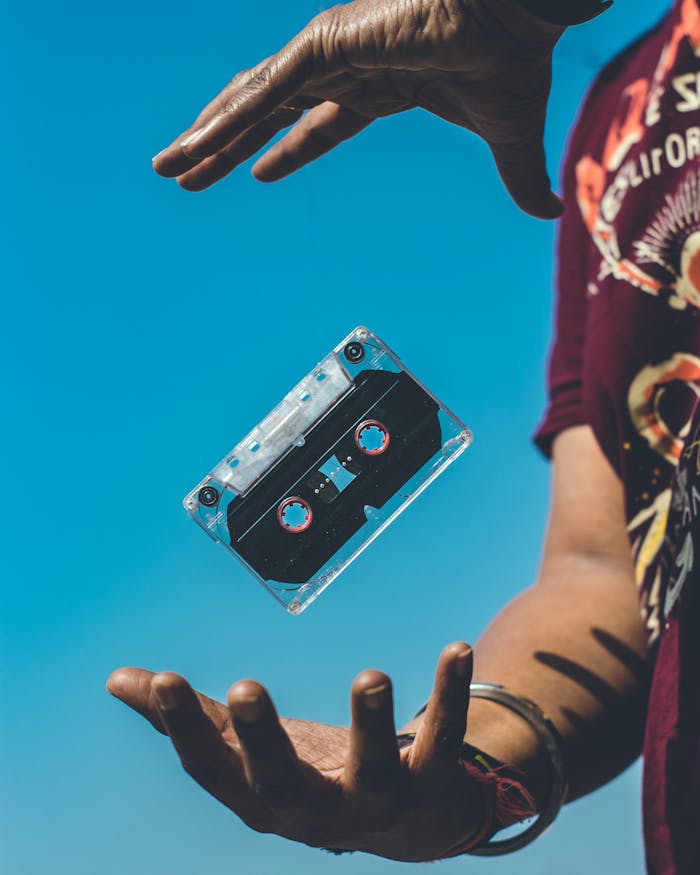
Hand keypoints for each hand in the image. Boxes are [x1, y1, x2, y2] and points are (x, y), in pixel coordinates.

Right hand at [107, 642, 485, 860]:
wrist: (405, 822)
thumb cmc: (310, 773)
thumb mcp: (246, 749)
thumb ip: (188, 715)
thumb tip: (118, 679)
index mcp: (260, 795)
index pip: (211, 766)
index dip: (182, 726)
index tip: (162, 676)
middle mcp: (313, 811)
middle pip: (281, 782)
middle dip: (261, 740)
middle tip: (243, 688)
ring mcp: (374, 803)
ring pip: (373, 771)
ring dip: (372, 725)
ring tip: (370, 676)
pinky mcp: (429, 785)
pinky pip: (443, 741)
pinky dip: (450, 697)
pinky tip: (457, 649)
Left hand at [152, 0, 565, 217]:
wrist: (523, 13)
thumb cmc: (517, 60)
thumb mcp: (509, 139)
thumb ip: (516, 178)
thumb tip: (549, 213)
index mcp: (379, 86)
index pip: (316, 125)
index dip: (284, 150)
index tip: (254, 171)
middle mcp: (344, 67)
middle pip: (267, 114)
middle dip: (225, 146)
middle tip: (185, 172)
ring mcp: (331, 53)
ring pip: (251, 101)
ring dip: (207, 135)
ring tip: (168, 166)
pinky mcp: (328, 44)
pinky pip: (265, 92)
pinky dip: (229, 120)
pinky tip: (196, 145)